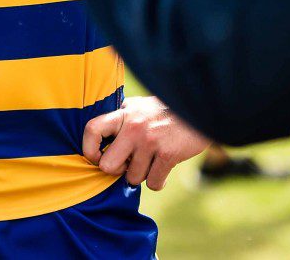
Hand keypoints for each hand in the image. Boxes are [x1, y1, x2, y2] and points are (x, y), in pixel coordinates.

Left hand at [83, 96, 209, 190]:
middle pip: (107, 165)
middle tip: (128, 163)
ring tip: (151, 159)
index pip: (91, 129)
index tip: (98, 156)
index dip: (89, 149)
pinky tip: (162, 168)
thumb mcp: (140, 105)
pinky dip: (158, 181)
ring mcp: (150, 142)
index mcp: (124, 113)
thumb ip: (122, 115)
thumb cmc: (166, 109)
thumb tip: (101, 131)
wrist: (200, 107)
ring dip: (142, 174)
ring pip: (133, 178)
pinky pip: (153, 183)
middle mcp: (133, 127)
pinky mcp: (168, 155)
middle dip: (117, 170)